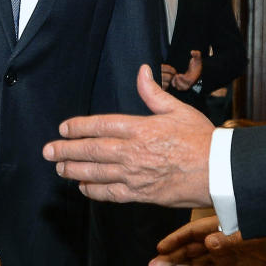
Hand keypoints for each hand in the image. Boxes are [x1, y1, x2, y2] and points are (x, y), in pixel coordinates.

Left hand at [43, 65, 214, 207]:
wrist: (217, 170)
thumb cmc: (201, 138)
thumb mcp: (178, 109)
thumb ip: (153, 93)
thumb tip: (142, 71)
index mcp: (141, 128)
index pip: (101, 125)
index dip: (78, 127)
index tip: (64, 128)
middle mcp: (133, 152)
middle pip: (91, 150)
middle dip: (66, 150)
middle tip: (47, 151)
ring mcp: (135, 175)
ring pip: (96, 173)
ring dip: (74, 170)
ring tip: (59, 168)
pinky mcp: (141, 194)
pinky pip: (110, 193)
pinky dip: (94, 190)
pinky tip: (84, 187)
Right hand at [149, 216, 265, 265]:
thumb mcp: (250, 236)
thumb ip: (229, 239)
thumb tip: (207, 242)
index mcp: (220, 226)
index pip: (193, 231)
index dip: (176, 239)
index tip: (160, 247)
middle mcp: (217, 238)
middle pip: (189, 248)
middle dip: (171, 257)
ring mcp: (221, 251)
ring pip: (194, 260)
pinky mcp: (227, 263)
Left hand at [171, 51, 201, 90]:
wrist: (197, 69)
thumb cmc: (196, 64)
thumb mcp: (197, 58)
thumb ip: (196, 54)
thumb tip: (192, 52)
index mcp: (194, 77)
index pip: (189, 81)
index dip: (183, 79)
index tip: (179, 74)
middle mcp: (191, 82)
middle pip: (184, 87)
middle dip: (179, 82)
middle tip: (175, 75)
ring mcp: (187, 84)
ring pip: (180, 88)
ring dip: (176, 83)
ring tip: (174, 77)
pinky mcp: (183, 85)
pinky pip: (178, 88)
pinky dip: (175, 84)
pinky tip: (174, 78)